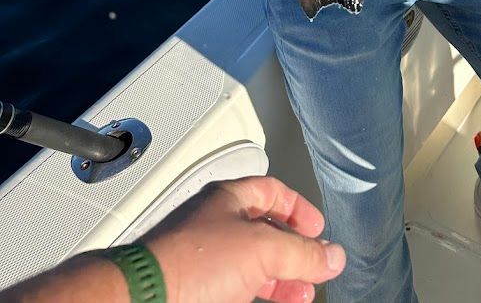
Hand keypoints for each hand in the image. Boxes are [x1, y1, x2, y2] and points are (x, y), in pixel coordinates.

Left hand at [145, 175, 345, 302]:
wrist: (147, 299)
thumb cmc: (189, 261)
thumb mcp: (261, 249)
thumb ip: (302, 252)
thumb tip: (331, 256)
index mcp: (229, 198)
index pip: (272, 191)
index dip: (299, 208)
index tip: (318, 229)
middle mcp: (216, 223)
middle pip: (266, 231)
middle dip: (294, 251)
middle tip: (315, 267)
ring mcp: (206, 257)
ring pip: (252, 263)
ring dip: (281, 278)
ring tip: (301, 294)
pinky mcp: (198, 288)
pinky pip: (237, 287)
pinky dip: (261, 292)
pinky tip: (274, 301)